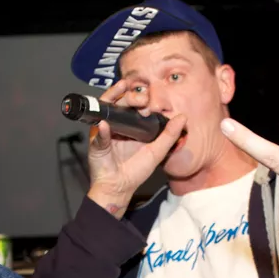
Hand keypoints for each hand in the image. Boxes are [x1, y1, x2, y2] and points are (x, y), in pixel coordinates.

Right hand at [86, 79, 186, 218]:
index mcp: (131, 125)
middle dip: (131, 95)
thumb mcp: (157, 151)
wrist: (120, 187)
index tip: (150, 96)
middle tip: (142, 98)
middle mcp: (117, 124)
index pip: (134, 104)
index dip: (141, 96)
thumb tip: (182, 117)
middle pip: (121, 102)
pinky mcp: (96, 141)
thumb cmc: (136, 170)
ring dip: (114, 97)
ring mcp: (105, 130)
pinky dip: (102, 128)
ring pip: (107, 107)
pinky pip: (98, 132)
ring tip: (123, 90)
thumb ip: (169, 135)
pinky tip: (105, 124)